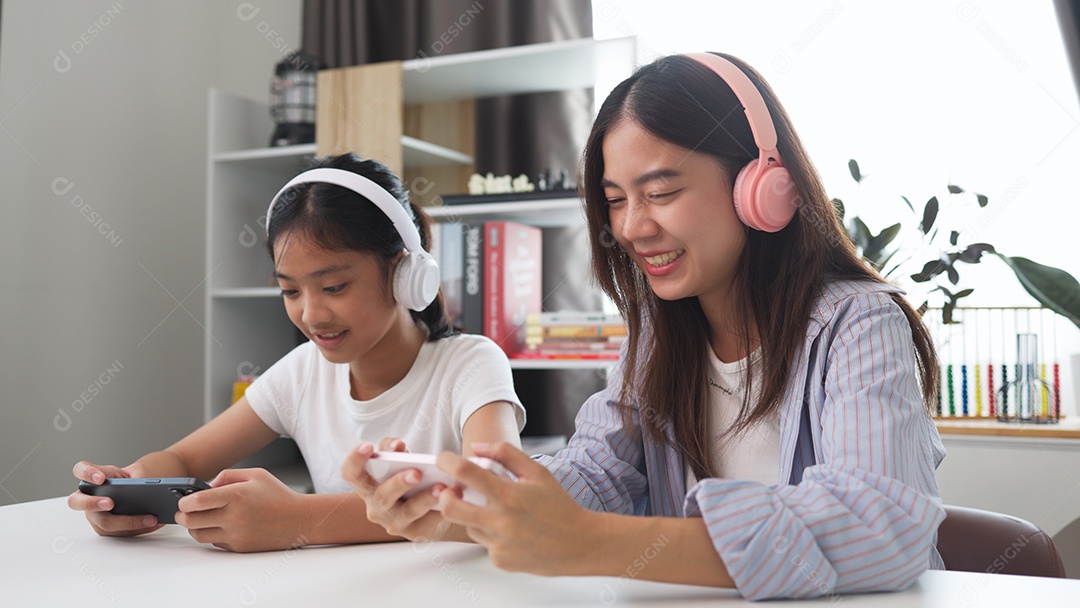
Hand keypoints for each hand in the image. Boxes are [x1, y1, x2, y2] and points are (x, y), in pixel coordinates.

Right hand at [67, 461, 163, 536]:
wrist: (140, 491)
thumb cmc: (133, 478)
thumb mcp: (138, 472)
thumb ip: (138, 476)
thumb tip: (144, 487)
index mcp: (94, 478)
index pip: (81, 470)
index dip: (86, 474)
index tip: (100, 479)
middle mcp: (88, 497)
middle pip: (77, 502)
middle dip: (92, 503)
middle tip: (110, 503)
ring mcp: (95, 515)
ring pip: (103, 523)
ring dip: (128, 522)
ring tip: (151, 518)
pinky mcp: (106, 529)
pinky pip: (120, 532)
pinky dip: (140, 528)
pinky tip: (155, 523)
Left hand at [175, 468, 307, 551]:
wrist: (300, 520)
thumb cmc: (278, 496)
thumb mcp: (256, 474)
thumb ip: (228, 476)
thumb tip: (206, 487)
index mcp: (237, 496)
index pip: (197, 501)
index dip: (183, 501)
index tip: (182, 499)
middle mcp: (234, 517)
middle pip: (191, 521)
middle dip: (182, 516)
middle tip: (183, 511)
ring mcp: (236, 535)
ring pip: (199, 535)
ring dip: (194, 526)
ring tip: (200, 518)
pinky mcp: (239, 547)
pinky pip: (215, 542)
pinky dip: (212, 534)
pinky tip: (220, 525)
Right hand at [340, 438, 453, 541]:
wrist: (430, 506)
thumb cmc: (408, 477)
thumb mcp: (399, 460)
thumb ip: (393, 449)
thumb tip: (396, 446)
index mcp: (366, 485)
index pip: (350, 473)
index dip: (355, 460)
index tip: (367, 445)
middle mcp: (375, 506)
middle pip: (381, 495)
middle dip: (398, 483)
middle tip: (416, 473)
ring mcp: (394, 522)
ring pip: (407, 512)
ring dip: (424, 498)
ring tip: (440, 488)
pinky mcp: (415, 533)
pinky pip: (427, 523)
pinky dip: (440, 510)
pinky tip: (451, 499)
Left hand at [436, 443, 597, 574]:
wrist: (580, 544)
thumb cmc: (559, 506)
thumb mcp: (537, 472)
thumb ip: (505, 454)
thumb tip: (476, 447)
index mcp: (509, 495)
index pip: (466, 473)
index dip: (447, 462)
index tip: (443, 458)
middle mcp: (500, 521)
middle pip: (450, 508)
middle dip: (445, 496)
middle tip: (451, 490)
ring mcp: (499, 544)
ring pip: (469, 526)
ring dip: (474, 516)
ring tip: (500, 512)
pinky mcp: (500, 560)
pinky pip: (484, 543)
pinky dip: (492, 534)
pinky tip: (514, 532)